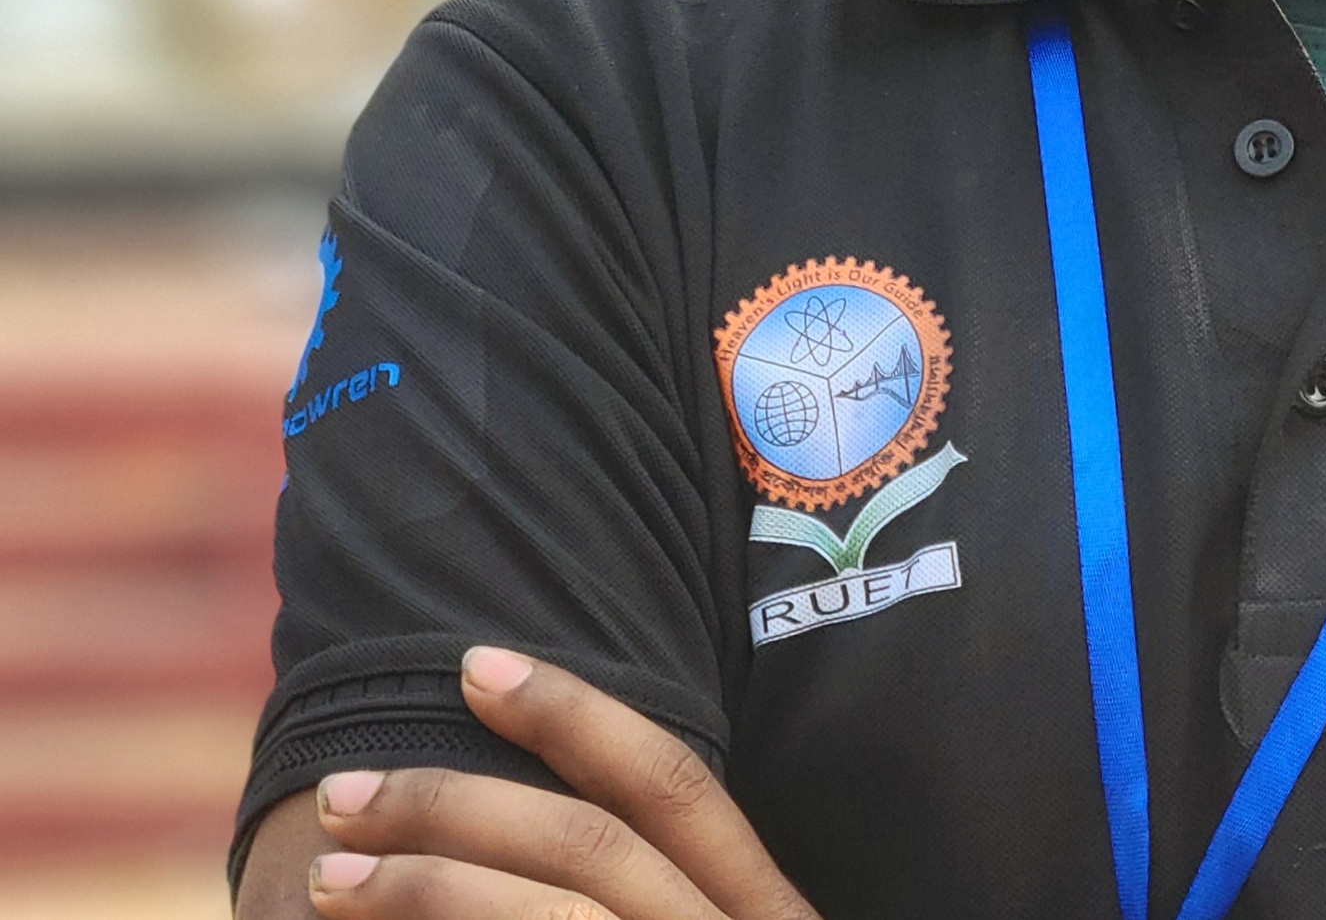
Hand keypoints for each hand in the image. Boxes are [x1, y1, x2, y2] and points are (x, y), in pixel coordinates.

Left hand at [297, 647, 815, 919]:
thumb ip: (653, 898)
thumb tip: (508, 828)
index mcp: (768, 913)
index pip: (674, 781)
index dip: (574, 713)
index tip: (473, 662)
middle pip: (595, 848)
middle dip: (460, 805)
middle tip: (343, 790)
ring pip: (561, 914)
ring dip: (428, 889)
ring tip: (326, 881)